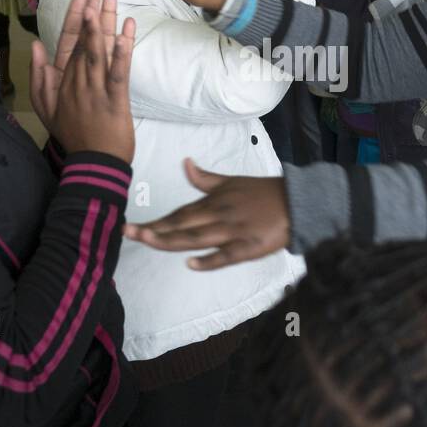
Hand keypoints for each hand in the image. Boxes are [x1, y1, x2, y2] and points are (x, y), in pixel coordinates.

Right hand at [29, 0, 135, 160]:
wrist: (92, 162)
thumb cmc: (72, 134)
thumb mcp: (46, 106)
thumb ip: (39, 75)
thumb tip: (35, 45)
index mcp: (64, 78)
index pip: (69, 40)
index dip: (76, 16)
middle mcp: (79, 78)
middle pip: (86, 38)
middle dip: (93, 9)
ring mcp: (96, 88)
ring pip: (100, 49)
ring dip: (106, 21)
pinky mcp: (115, 99)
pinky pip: (119, 70)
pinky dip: (123, 50)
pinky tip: (127, 30)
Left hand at [123, 159, 290, 269]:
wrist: (298, 201)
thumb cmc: (263, 193)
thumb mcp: (232, 181)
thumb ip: (205, 178)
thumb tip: (184, 163)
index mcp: (214, 201)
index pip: (178, 213)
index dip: (155, 220)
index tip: (131, 226)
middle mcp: (219, 215)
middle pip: (182, 224)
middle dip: (154, 230)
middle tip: (127, 233)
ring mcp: (234, 231)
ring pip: (197, 238)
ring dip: (172, 240)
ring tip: (149, 241)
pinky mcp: (249, 247)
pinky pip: (226, 255)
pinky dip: (209, 260)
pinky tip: (191, 263)